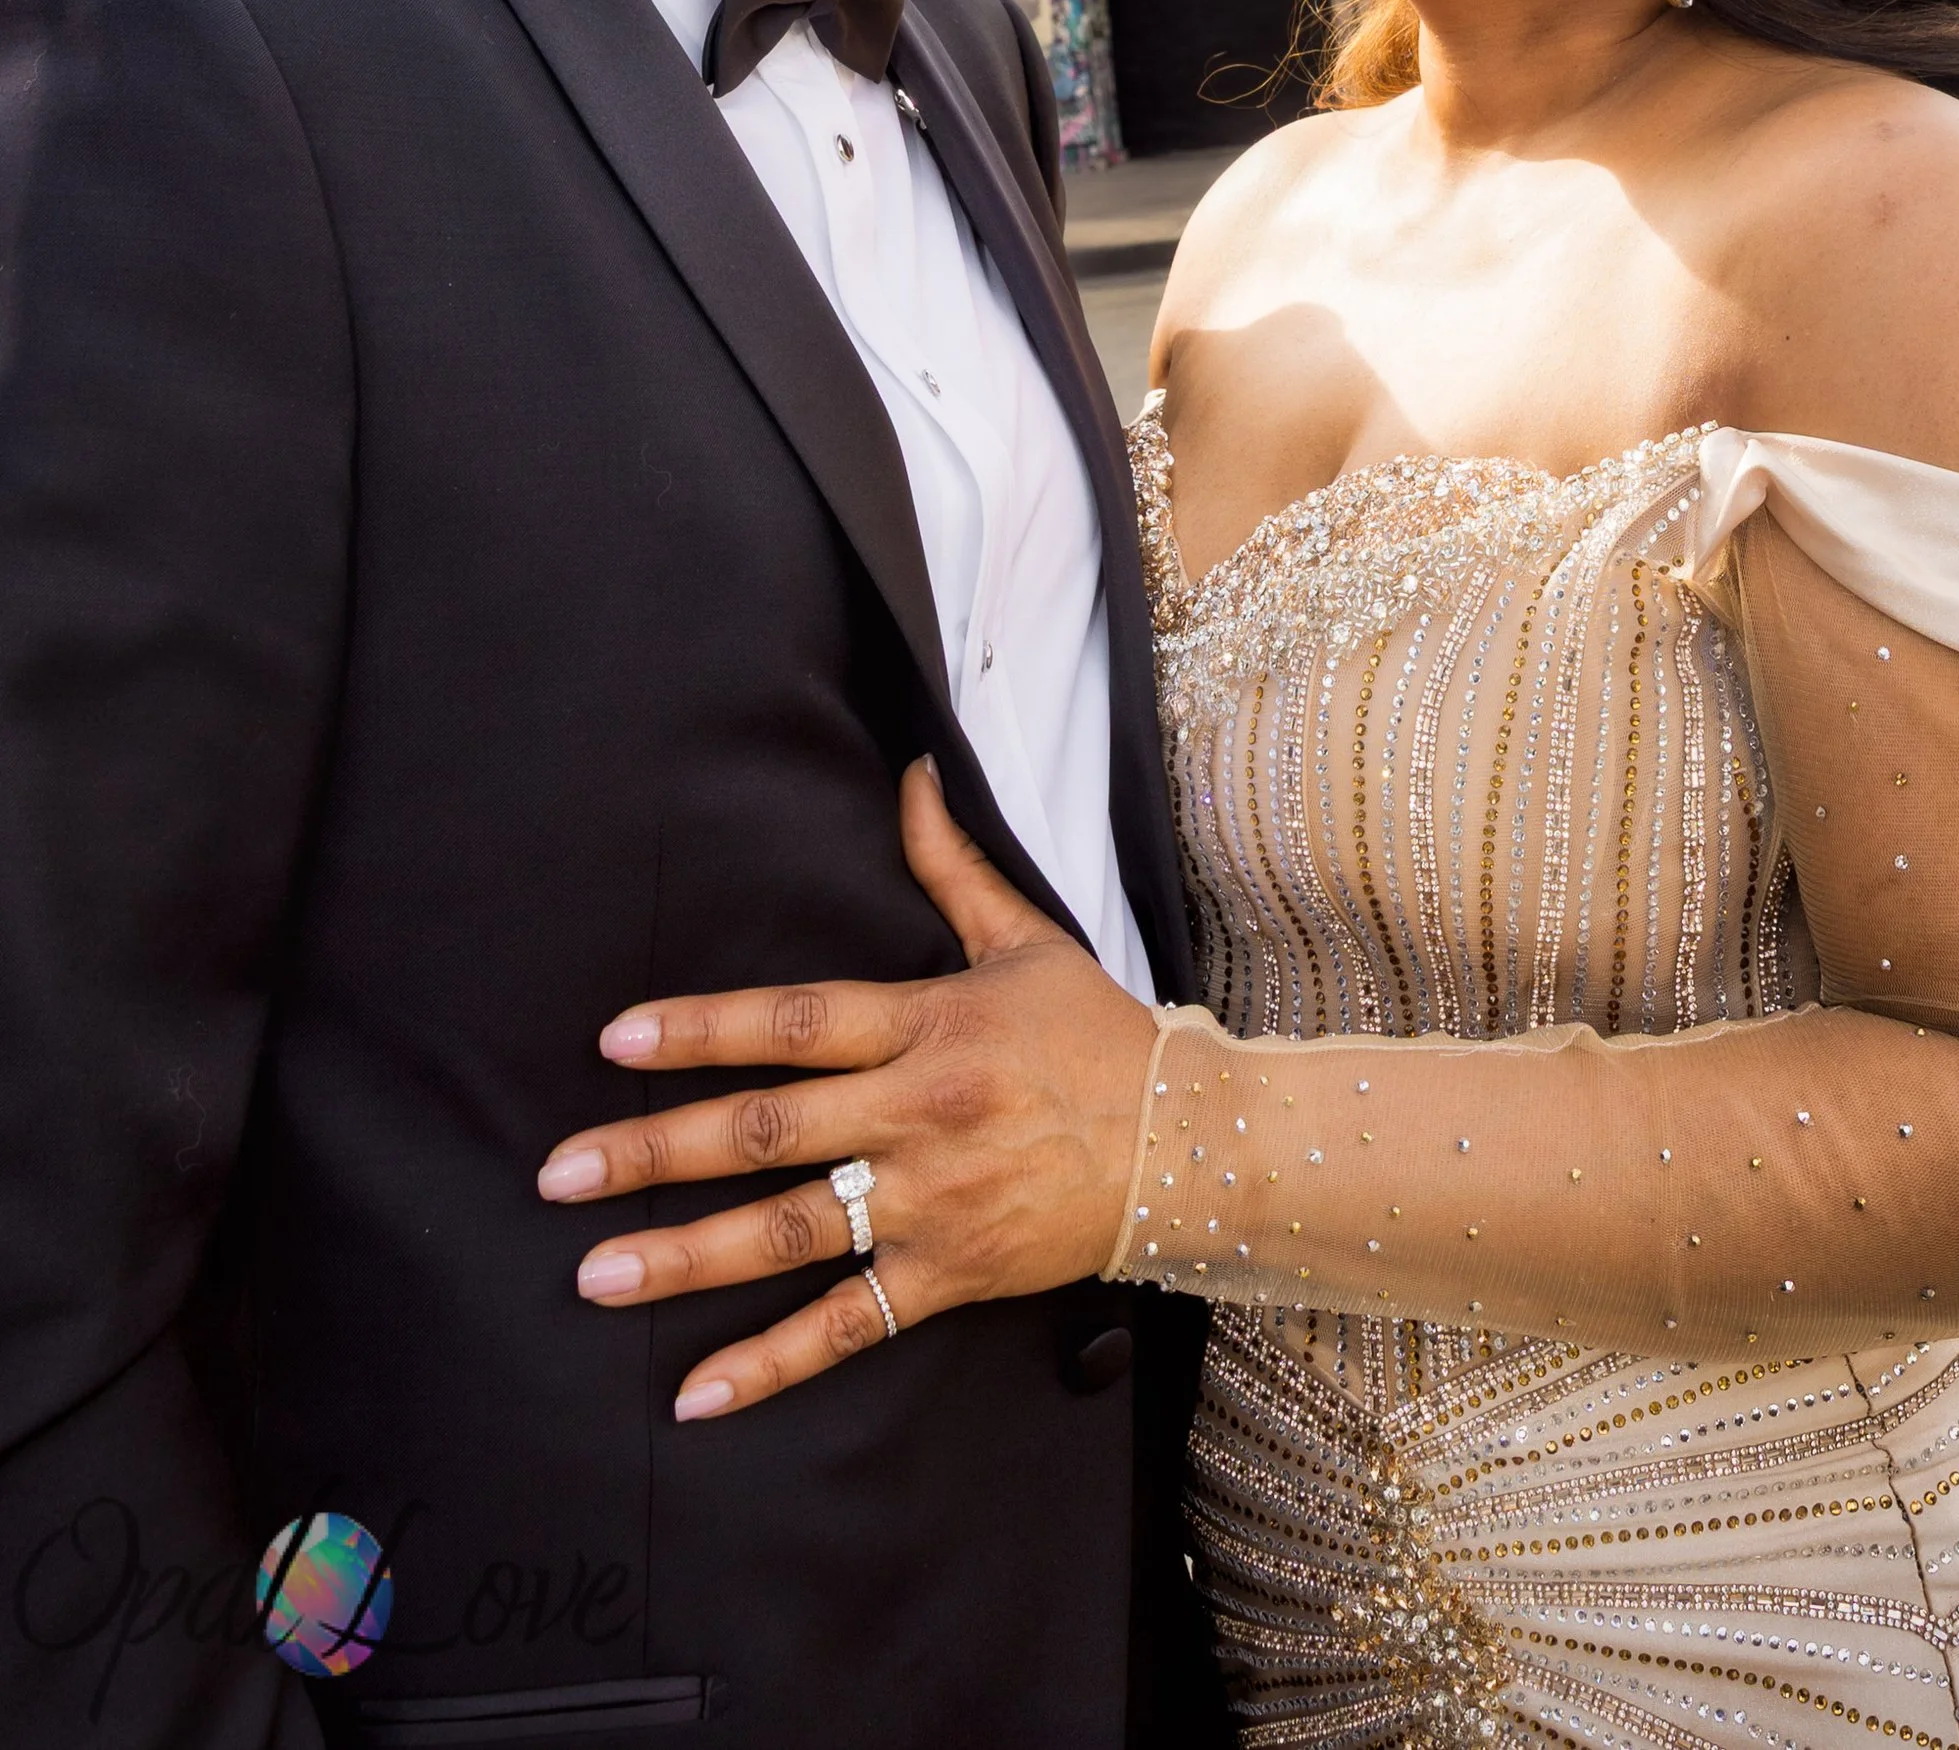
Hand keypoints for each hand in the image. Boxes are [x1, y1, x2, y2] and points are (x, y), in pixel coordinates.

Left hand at [538, 759, 1155, 1419]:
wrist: (1192, 1146)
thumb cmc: (1098, 1036)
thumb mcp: (1025, 939)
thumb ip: (950, 867)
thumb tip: (910, 772)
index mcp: (928, 1026)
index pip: (796, 1022)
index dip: (705, 1029)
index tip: (616, 1040)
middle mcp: (918, 1115)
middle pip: (768, 1132)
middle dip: (655, 1151)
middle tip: (558, 1174)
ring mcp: (930, 1202)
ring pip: (792, 1233)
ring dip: (687, 1259)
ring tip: (595, 1277)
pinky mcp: (949, 1273)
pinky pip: (849, 1324)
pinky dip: (773, 1362)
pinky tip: (697, 1394)